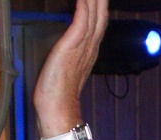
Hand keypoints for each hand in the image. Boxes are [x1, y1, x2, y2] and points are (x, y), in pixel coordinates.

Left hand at [33, 0, 107, 130]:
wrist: (58, 107)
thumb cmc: (58, 90)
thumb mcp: (66, 65)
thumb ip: (71, 52)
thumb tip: (67, 42)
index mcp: (90, 50)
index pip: (98, 22)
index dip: (100, 6)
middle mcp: (90, 46)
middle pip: (101, 16)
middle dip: (102, 1)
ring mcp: (82, 47)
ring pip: (94, 16)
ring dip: (95, 0)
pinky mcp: (71, 47)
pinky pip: (81, 22)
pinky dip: (83, 7)